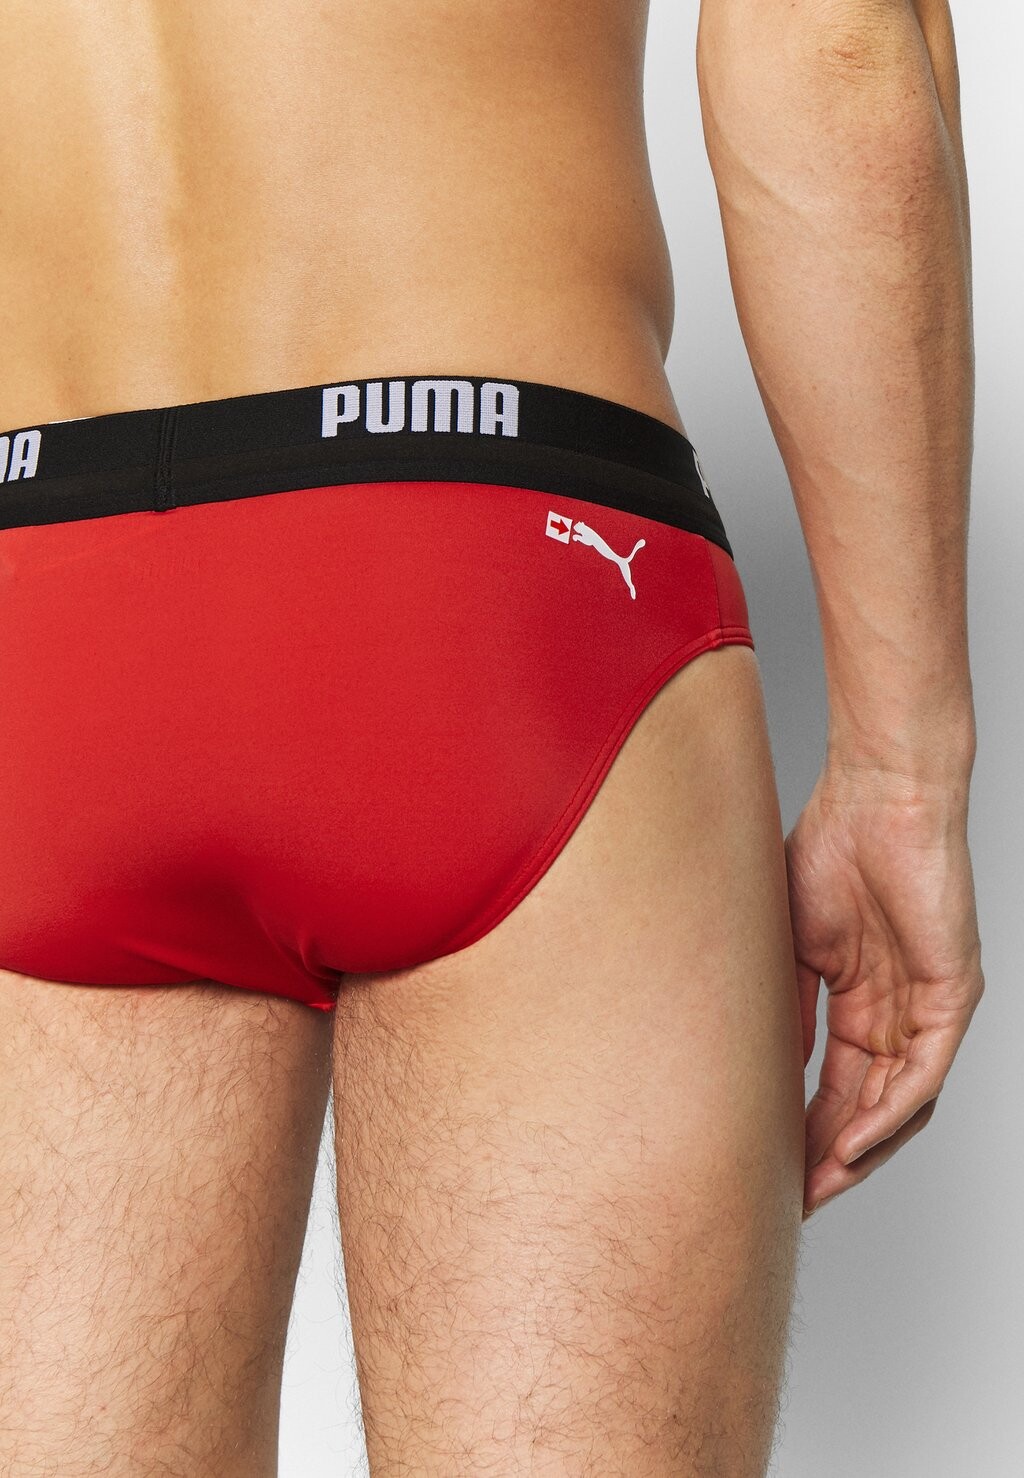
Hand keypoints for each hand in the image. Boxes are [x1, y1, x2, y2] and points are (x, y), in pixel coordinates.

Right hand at [783, 762, 983, 1219]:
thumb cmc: (834, 848)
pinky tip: (852, 1145)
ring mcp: (929, 1006)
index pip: (835, 1088)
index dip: (804, 1134)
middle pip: (868, 1109)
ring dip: (859, 1152)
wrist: (878, 794)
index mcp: (862, 1002)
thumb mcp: (792, 945)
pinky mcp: (952, 993)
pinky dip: (890, 1114)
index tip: (768, 1173)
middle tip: (790, 1201)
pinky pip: (924, 1072)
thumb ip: (787, 1009)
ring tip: (816, 1188)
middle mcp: (900, 1013)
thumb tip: (766, 1071)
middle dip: (828, 1160)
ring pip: (902, 1104)